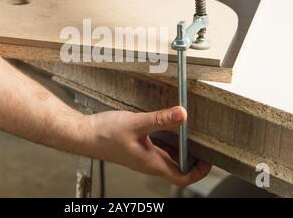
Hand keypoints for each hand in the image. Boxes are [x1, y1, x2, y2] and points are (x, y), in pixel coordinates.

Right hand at [86, 106, 210, 186]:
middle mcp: (149, 163)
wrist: (83, 135)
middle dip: (194, 157)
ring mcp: (143, 156)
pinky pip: (159, 148)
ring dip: (182, 148)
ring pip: (169, 157)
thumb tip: (182, 114)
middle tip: (204, 140)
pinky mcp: (137, 147)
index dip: (199, 171)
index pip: (183, 177)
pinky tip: (169, 125)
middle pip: (179, 167)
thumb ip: (160, 119)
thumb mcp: (136, 124)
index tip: (210, 158)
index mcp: (151, 163)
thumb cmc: (104, 135)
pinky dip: (169, 139)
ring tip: (191, 132)